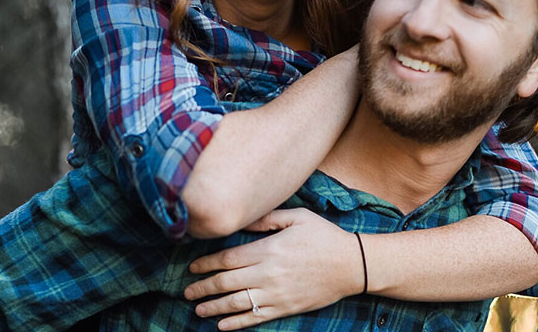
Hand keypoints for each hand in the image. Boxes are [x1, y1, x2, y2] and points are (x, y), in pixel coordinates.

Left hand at [183, 208, 363, 329]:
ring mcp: (276, 294)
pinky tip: (222, 326)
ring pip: (237, 303)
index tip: (193, 267)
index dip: (207, 264)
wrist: (351, 265)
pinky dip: (237, 324)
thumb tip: (245, 218)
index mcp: (268, 249)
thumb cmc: (324, 237)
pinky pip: (256, 318)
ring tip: (197, 309)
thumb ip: (269, 218)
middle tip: (187, 291)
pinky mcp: (286, 308)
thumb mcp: (298, 217)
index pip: (229, 258)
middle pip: (227, 282)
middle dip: (204, 287)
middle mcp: (268, 274)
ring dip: (214, 307)